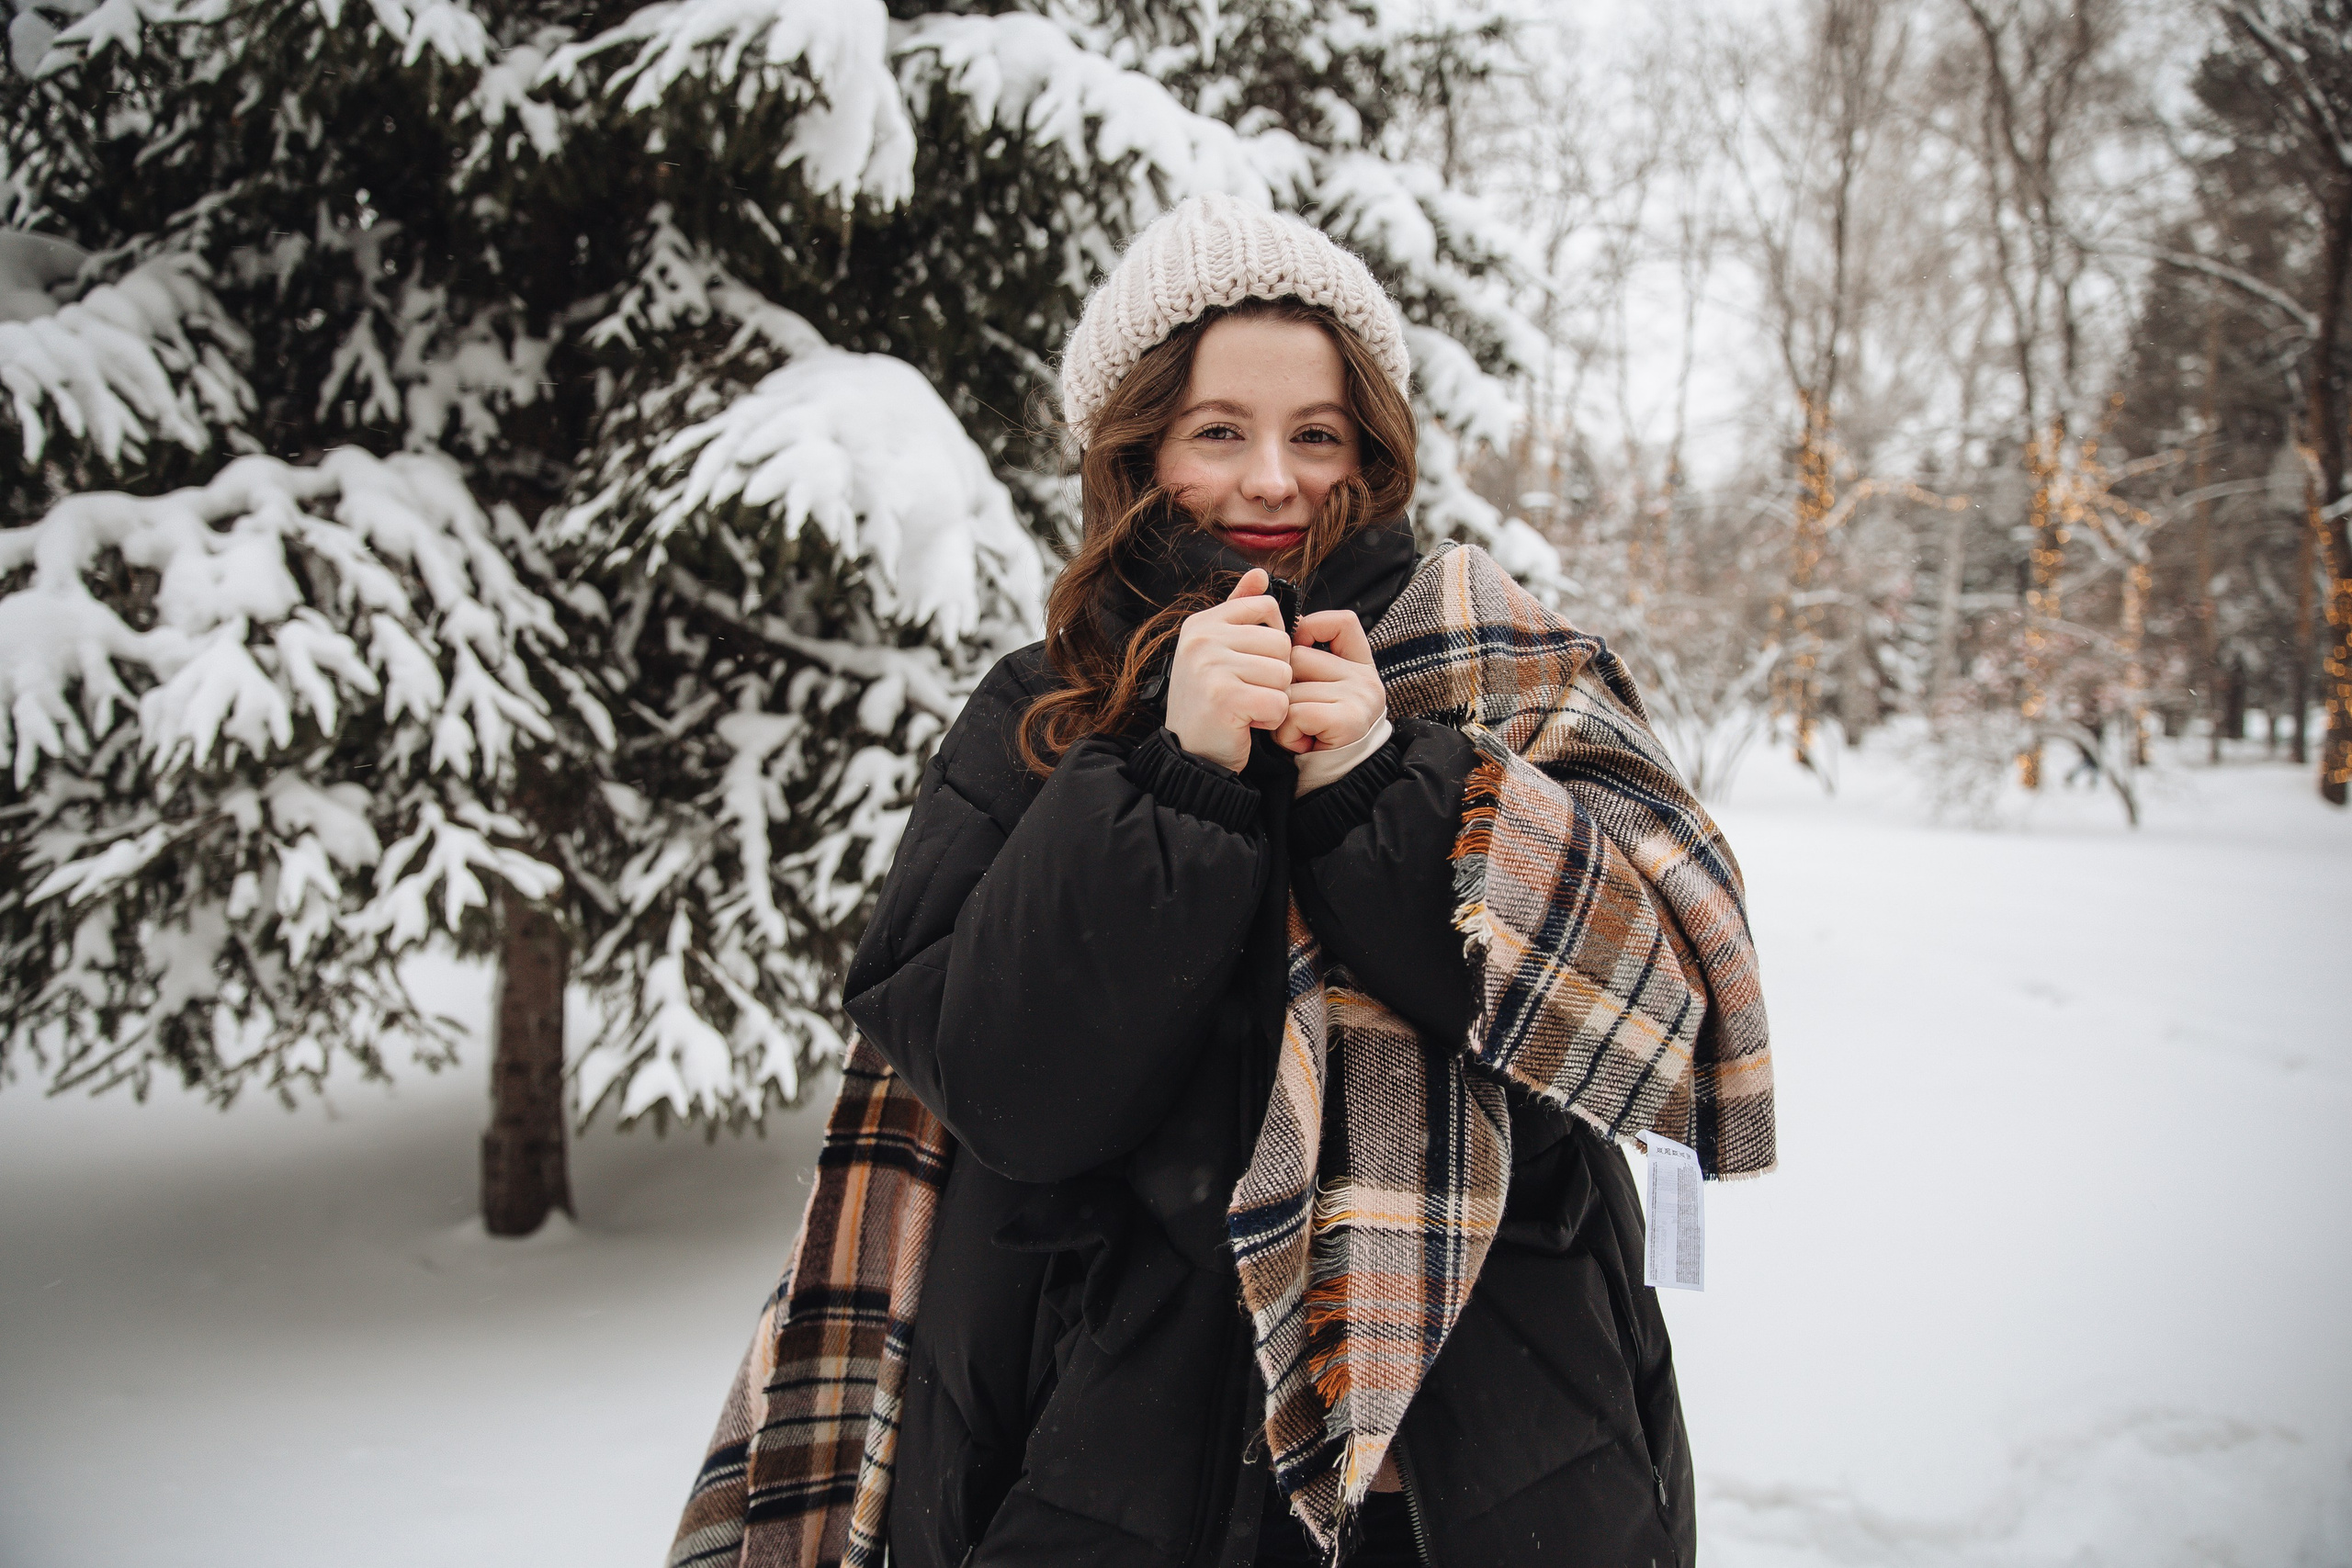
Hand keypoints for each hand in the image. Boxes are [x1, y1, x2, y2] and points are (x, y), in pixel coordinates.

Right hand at [1166, 567, 1292, 771]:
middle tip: (1246, 693)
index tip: (1253, 662)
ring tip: (1246, 708)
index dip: (1273, 638)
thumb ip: (1240, 609)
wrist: (1189, 756)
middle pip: (1281, 642)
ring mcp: (1211, 667)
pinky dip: (1270, 721)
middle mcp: (1202, 639)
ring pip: (1283, 673)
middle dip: (1275, 674)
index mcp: (1202, 623)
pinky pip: (1278, 702)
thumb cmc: (1211, 703)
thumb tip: (1260, 572)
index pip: (1266, 607)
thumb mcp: (1220, 650)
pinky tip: (1246, 724)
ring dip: (1274, 698)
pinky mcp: (1224, 698)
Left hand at [1273, 609, 1383, 753]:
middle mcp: (1365, 678)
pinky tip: (1301, 744)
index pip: (1342, 622)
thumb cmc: (1318, 736)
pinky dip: (1287, 734)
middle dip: (1283, 689)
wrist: (1336, 783)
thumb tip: (1277, 633)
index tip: (1297, 652)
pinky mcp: (1348, 720)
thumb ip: (1309, 663)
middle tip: (1295, 716)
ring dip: (1281, 717)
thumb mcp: (1318, 694)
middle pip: (1297, 657)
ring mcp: (1360, 697)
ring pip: (1290, 689)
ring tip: (1299, 734)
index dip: (1312, 628)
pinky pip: (1295, 713)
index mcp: (1360, 665)